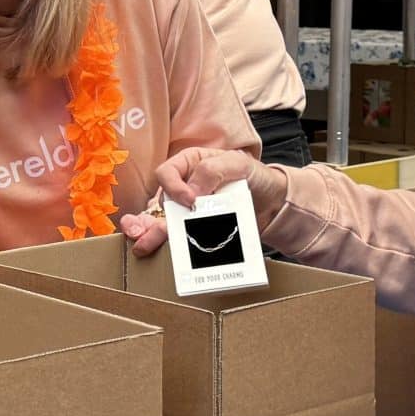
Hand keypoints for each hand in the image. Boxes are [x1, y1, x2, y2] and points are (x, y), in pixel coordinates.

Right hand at [121, 148, 285, 256]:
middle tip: (142, 230)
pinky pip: (179, 237)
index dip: (173, 187)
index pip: (167, 173)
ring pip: (163, 222)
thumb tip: (192, 191)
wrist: (273, 202)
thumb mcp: (238, 164)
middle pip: (160, 202)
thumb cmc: (255, 176)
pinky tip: (159, 252)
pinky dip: (170, 245)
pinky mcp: (196, 229)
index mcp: (188, 163)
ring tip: (141, 246)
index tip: (191, 200)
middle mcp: (183, 186)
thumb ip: (213, 170)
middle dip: (149, 217)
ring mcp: (188, 210)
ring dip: (151, 234)